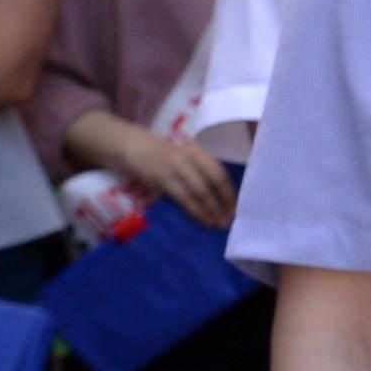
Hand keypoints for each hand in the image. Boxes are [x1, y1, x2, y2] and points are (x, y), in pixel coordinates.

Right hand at [114, 121, 237, 226]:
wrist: (134, 148)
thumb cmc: (164, 156)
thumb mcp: (186, 157)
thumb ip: (202, 171)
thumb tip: (223, 196)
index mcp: (199, 152)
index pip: (220, 172)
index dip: (230, 191)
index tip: (237, 206)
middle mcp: (189, 158)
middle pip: (213, 182)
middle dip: (224, 202)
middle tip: (231, 218)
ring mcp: (175, 169)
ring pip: (199, 192)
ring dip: (211, 210)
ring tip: (218, 223)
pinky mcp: (162, 180)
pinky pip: (183, 199)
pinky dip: (196, 211)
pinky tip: (203, 220)